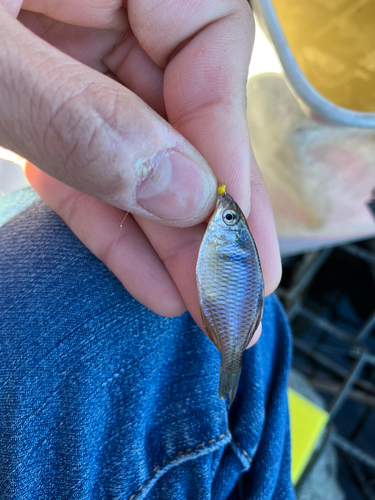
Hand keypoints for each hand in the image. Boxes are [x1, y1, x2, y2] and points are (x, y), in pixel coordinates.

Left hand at [0, 0, 280, 344]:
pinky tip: (147, 279)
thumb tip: (184, 197)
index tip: (231, 232)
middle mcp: (110, 5)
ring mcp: (75, 50)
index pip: (209, 42)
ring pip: (137, 152)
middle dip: (208, 216)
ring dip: (166, 240)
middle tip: (240, 296)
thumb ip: (82, 120)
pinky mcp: (46, 95)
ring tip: (202, 308)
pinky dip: (109, 223)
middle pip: (185, 115)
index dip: (226, 144)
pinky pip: (87, 161)